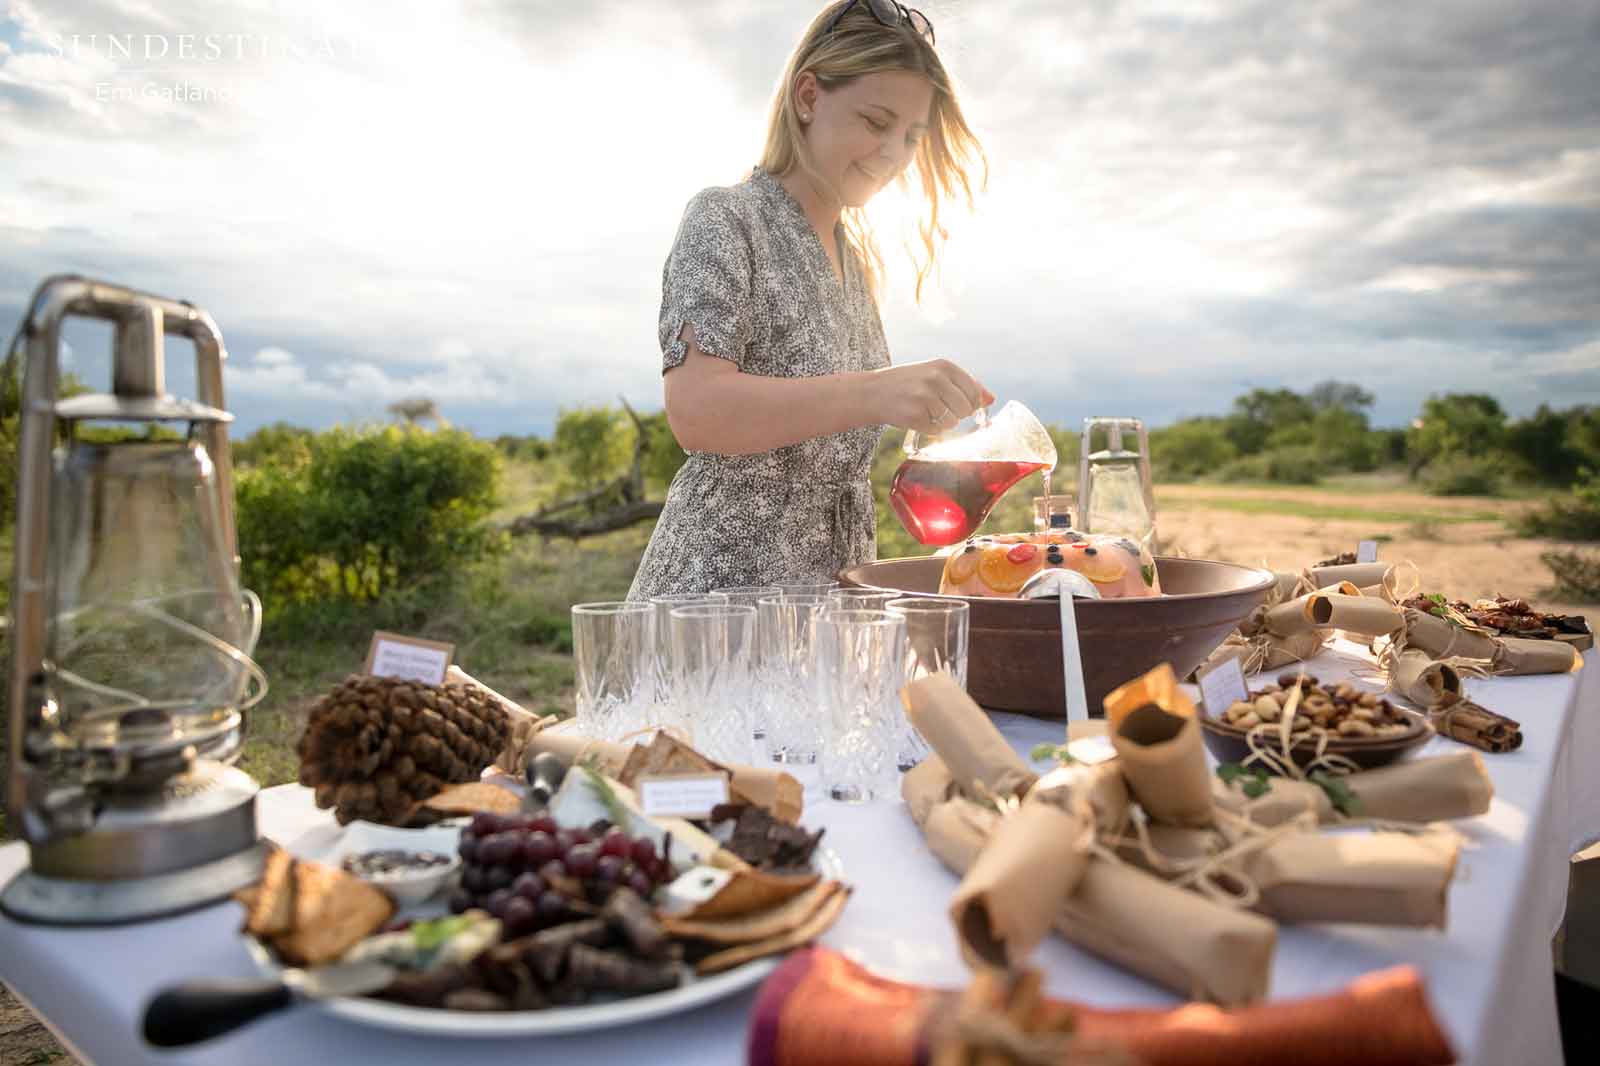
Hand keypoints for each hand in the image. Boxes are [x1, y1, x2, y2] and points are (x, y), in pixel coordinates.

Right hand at [869, 359, 995, 434]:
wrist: (872, 392)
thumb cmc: (908, 383)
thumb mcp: (935, 375)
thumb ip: (964, 385)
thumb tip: (991, 399)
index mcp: (944, 365)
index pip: (974, 392)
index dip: (970, 404)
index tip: (957, 405)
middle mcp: (936, 378)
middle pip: (965, 409)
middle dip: (956, 414)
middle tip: (937, 408)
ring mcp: (925, 397)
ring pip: (953, 422)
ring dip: (942, 422)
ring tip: (925, 411)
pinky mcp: (915, 415)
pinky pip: (937, 430)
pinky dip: (930, 429)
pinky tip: (917, 417)